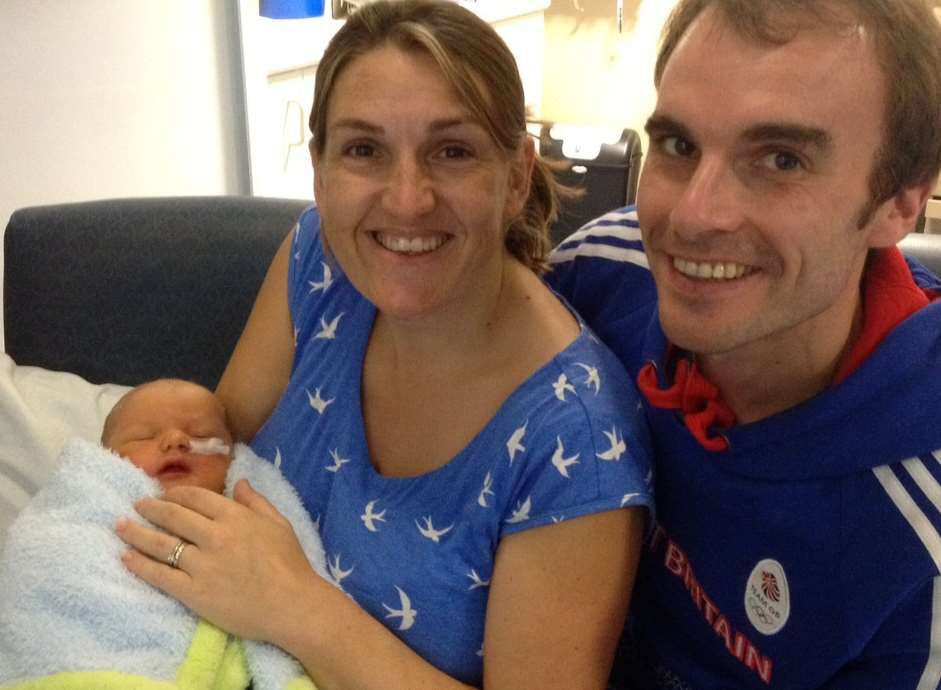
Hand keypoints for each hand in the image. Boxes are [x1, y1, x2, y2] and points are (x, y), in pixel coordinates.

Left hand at [116, 479, 322, 641]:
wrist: (292, 605)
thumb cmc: (290, 563)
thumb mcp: (279, 523)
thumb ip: (256, 501)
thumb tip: (239, 481)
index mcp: (234, 516)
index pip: (196, 498)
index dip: (175, 494)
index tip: (163, 494)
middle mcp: (214, 535)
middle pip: (173, 516)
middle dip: (150, 508)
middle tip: (136, 505)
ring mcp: (201, 564)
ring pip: (161, 544)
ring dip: (137, 533)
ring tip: (121, 527)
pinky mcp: (193, 592)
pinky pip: (160, 575)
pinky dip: (140, 565)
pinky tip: (126, 558)